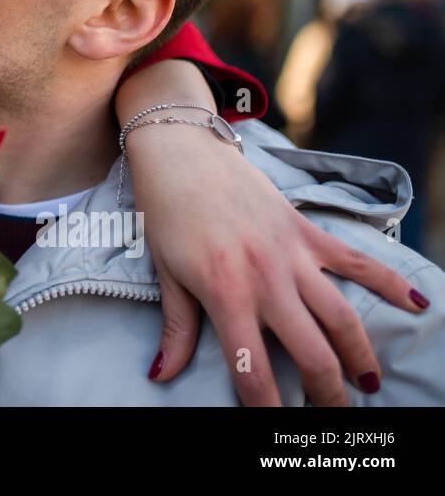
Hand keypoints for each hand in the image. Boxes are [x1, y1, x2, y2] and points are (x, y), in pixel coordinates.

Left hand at [116, 59, 427, 405]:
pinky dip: (389, 283)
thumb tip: (160, 375)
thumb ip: (176, 328)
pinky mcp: (306, 232)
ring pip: (341, 317)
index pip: (253, 369)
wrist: (181, 152)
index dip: (266, 407)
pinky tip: (417, 304)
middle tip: (331, 415)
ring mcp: (292, 255)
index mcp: (225, 293)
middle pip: (311, 353)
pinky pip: (356, 262)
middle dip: (325, 394)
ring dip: (359, 356)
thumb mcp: (165, 273)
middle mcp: (266, 279)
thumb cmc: (166, 214)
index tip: (275, 426)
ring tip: (366, 384)